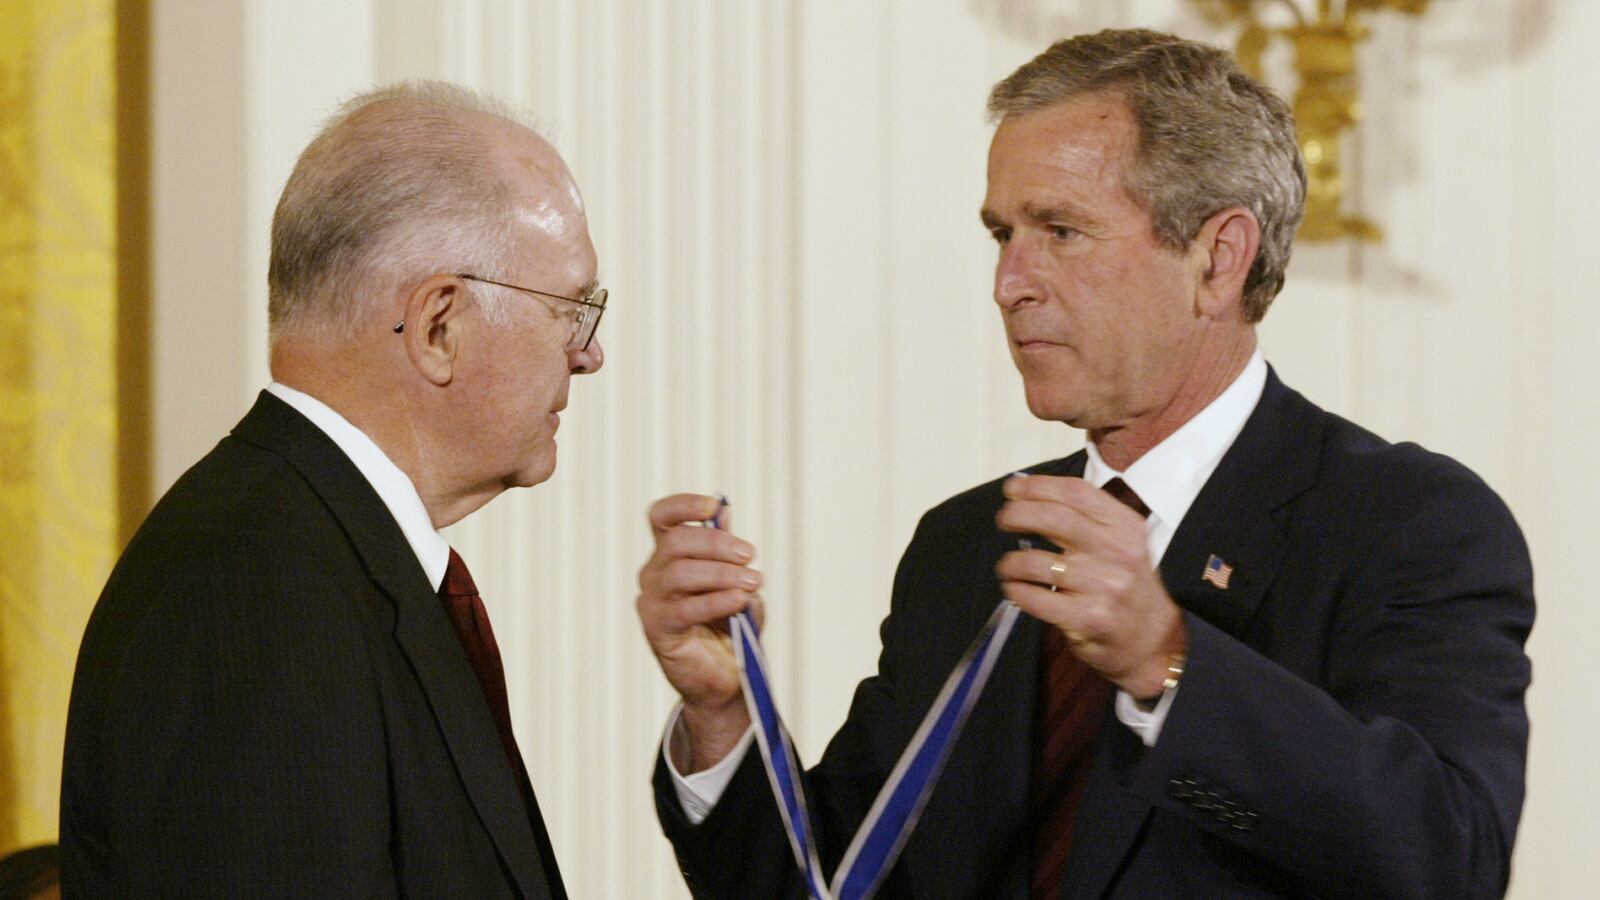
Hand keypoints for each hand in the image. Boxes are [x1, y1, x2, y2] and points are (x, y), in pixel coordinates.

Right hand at [637, 493, 763, 770]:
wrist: (724, 677)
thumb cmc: (729, 624)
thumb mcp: (735, 582)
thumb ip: (730, 555)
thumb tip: (727, 517)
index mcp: (669, 554)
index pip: (662, 517)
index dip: (684, 504)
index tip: (714, 505)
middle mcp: (654, 573)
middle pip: (676, 542)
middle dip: (717, 543)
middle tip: (750, 555)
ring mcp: (652, 601)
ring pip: (680, 572)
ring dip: (722, 573)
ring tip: (753, 582)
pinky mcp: (657, 629)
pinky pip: (685, 609)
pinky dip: (716, 600)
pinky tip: (739, 600)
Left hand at [995, 475, 1186, 697]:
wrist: (1155, 641)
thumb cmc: (1129, 587)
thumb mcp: (1124, 544)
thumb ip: (1088, 519)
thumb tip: (1032, 495)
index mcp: (1125, 527)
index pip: (1075, 492)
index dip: (1037, 485)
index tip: (1013, 488)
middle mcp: (1116, 552)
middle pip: (1052, 518)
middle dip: (1017, 514)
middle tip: (1004, 519)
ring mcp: (1103, 586)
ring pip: (1035, 562)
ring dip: (1010, 562)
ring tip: (1008, 567)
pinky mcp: (1088, 618)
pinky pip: (1035, 599)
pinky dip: (1016, 590)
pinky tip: (1015, 588)